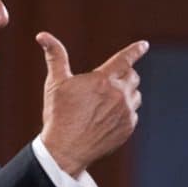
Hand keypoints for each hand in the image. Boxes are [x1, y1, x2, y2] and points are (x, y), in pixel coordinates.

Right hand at [37, 31, 146, 176]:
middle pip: (133, 76)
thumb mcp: (55, 83)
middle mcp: (118, 95)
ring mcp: (126, 113)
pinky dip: (125, 112)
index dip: (136, 50)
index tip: (144, 45)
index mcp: (102, 80)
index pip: (125, 59)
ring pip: (136, 96)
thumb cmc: (59, 115)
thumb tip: (43, 36)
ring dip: (127, 94)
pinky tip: (108, 118)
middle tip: (110, 82)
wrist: (66, 150)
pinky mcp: (128, 128)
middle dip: (124, 75)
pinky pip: (134, 114)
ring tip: (107, 102)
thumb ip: (55, 56)